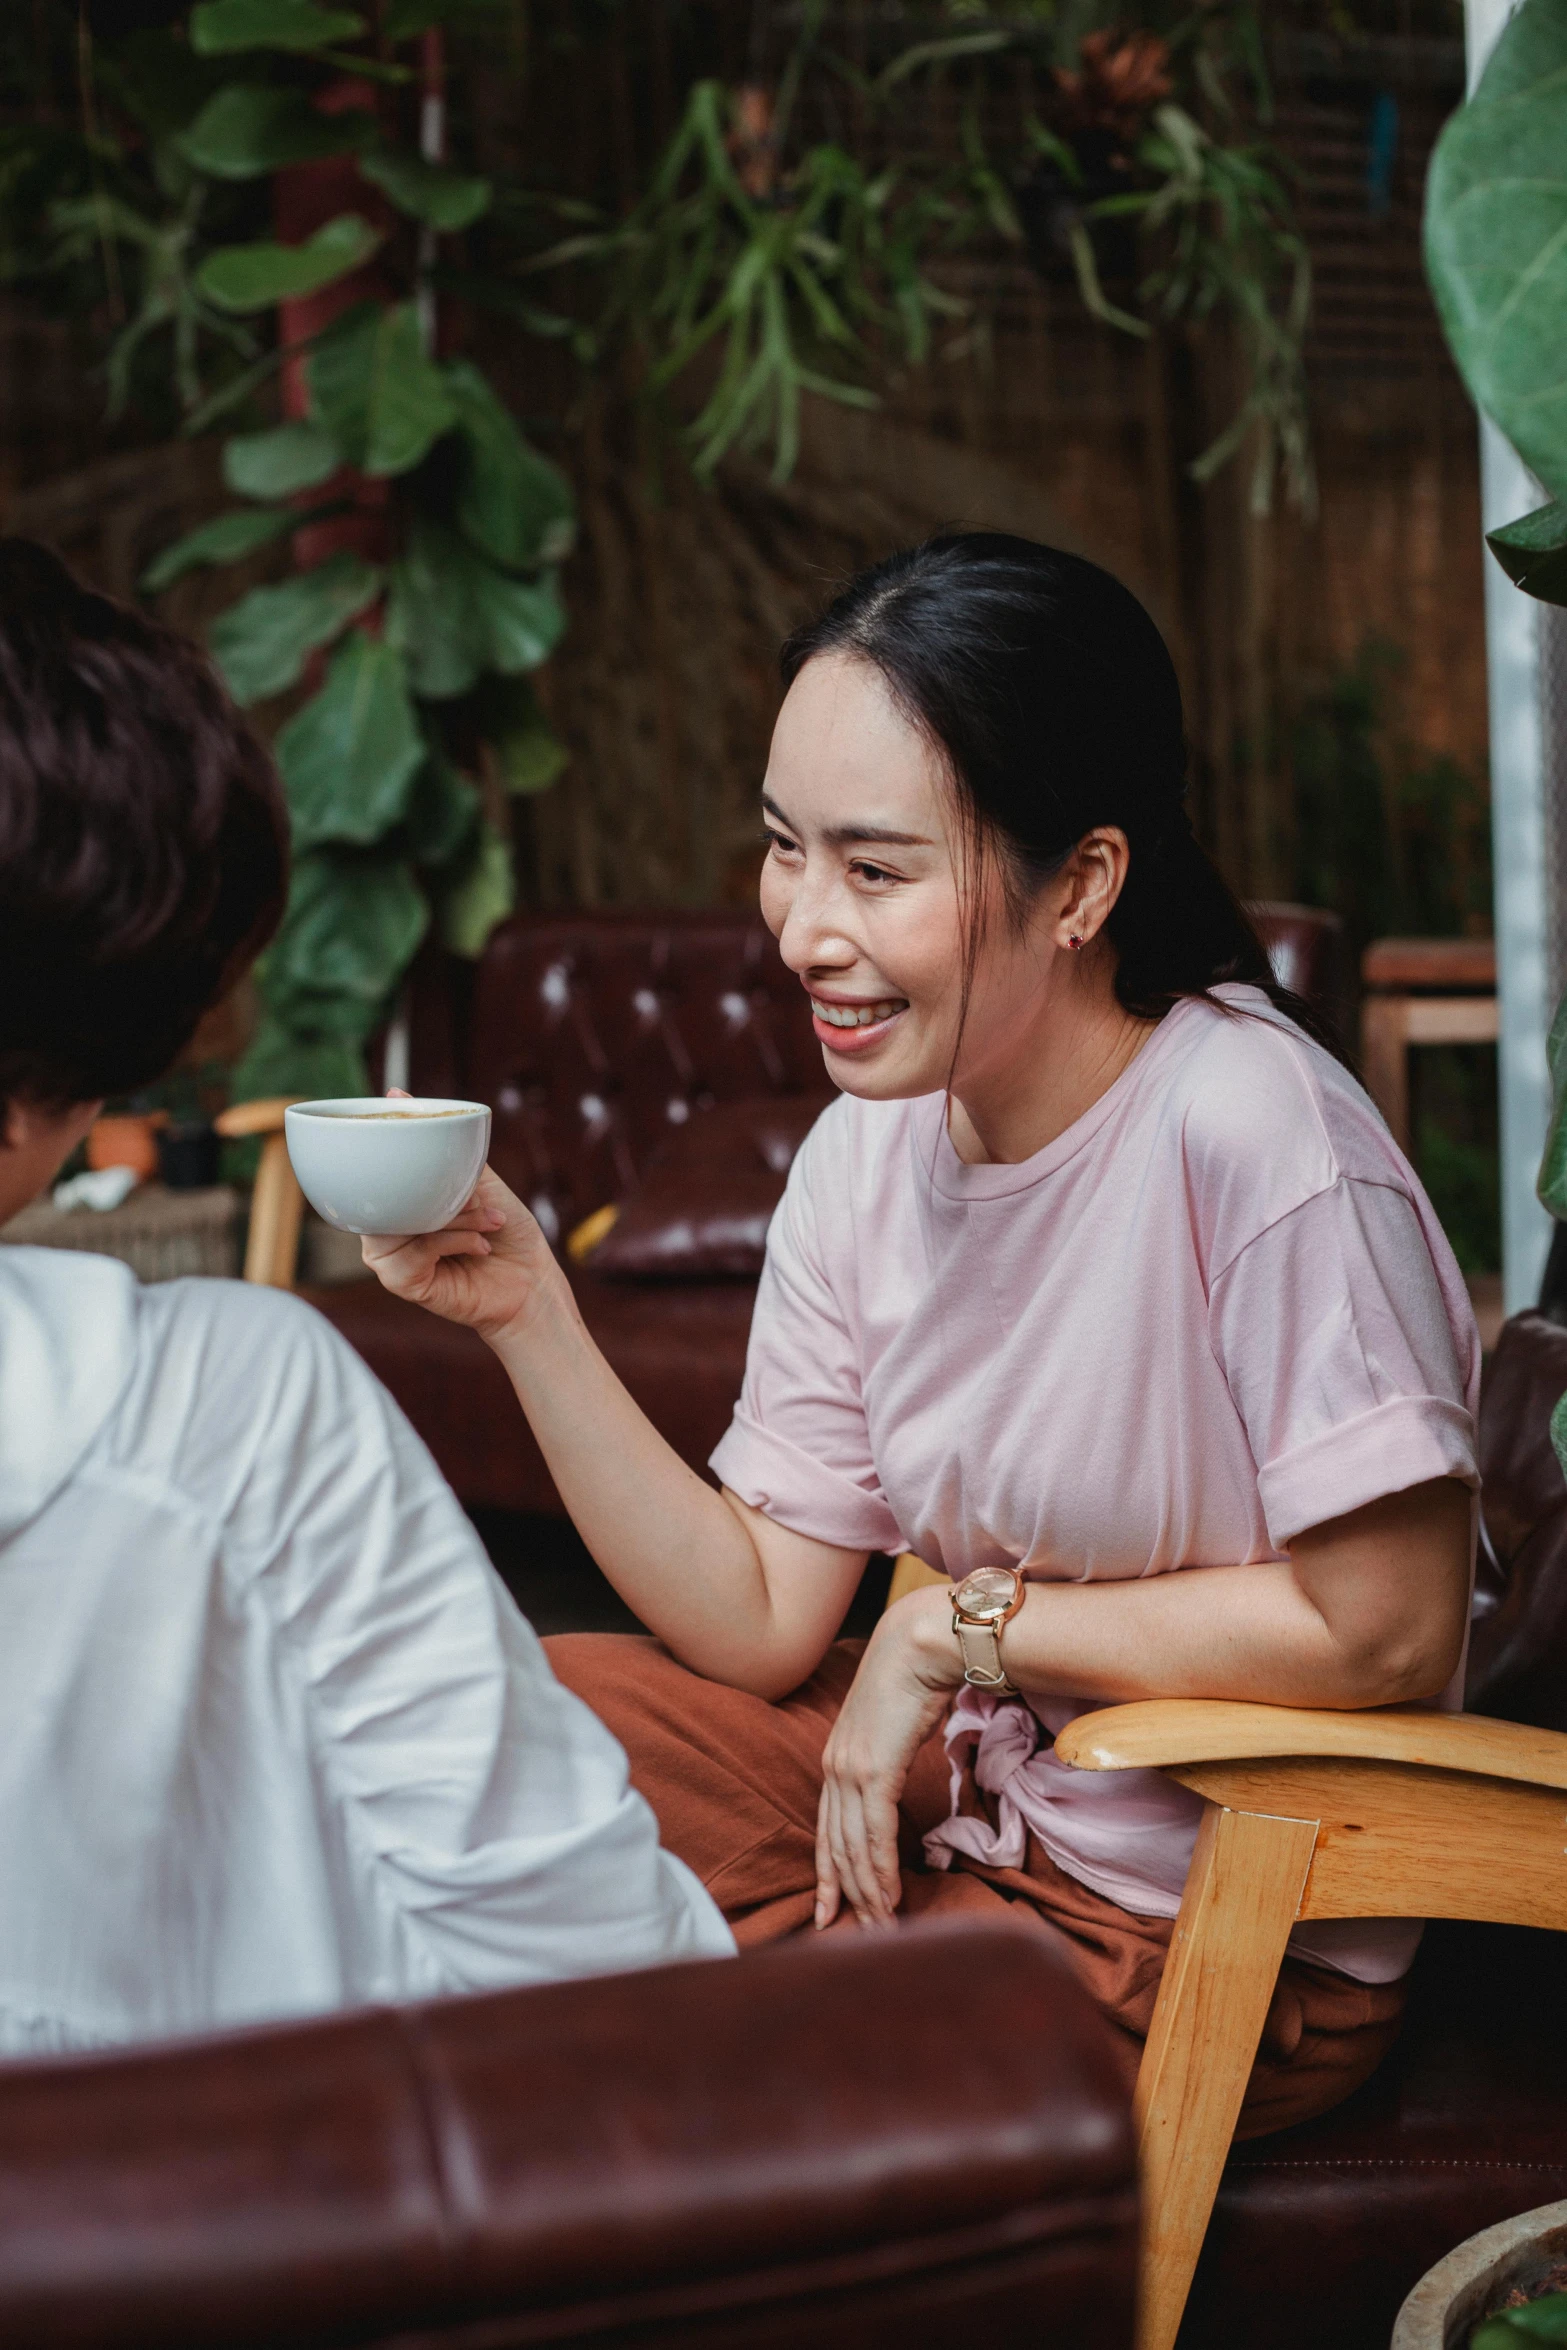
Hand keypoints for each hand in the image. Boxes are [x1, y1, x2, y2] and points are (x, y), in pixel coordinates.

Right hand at [360, 1093, 564, 1346]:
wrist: (532, 1282)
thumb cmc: (506, 1232)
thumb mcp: (475, 1177)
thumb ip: (442, 1144)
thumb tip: (398, 1094)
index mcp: (398, 1203)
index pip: (372, 1171)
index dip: (378, 1148)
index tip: (394, 1113)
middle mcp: (387, 1228)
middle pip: (384, 1195)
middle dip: (437, 1190)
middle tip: (475, 1195)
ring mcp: (391, 1257)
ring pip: (400, 1222)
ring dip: (453, 1219)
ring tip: (487, 1222)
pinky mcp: (402, 1282)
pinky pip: (414, 1251)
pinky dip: (453, 1242)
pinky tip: (479, 1247)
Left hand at [816, 1587, 961, 1930]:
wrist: (921, 1643)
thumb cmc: (916, 1678)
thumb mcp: (894, 1728)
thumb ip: (889, 1758)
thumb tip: (899, 1781)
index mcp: (837, 1760)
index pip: (827, 1829)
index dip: (828, 1873)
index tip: (829, 1910)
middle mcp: (834, 1769)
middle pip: (835, 1846)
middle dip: (846, 1895)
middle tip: (857, 1936)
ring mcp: (850, 1770)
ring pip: (853, 1848)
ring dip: (868, 1893)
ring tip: (880, 1928)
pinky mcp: (872, 1771)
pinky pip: (872, 1835)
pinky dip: (880, 1872)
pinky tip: (888, 1899)